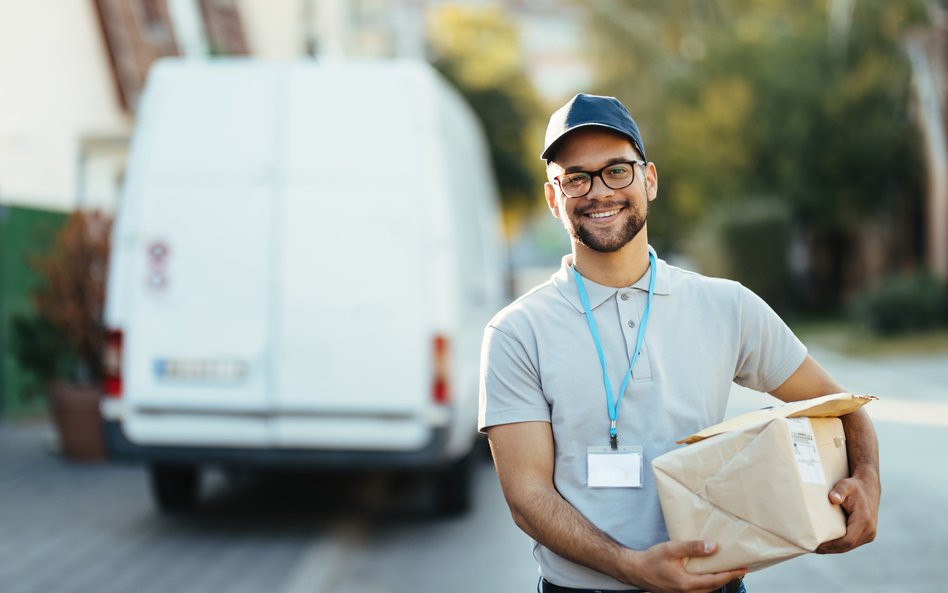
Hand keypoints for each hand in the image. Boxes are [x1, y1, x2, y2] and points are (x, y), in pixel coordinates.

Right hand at [622, 540, 745, 592]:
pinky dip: (706, 582)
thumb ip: (693, 548)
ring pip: (705, 590)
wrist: (634, 569)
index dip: (730, 574)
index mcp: (686, 583)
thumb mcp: (672, 549)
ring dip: (716, 581)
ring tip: (725, 570)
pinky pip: (697, 589)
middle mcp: (686, 592)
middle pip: (712, 588)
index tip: (742, 569)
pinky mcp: (678, 591)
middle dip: (726, 578)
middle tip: (737, 568)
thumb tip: (712, 547)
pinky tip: (706, 573)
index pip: (715, 581)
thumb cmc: (650, 560)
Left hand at [816, 468, 879, 553]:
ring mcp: (869, 534)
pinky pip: (852, 543)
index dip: (832, 546)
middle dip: (830, 549)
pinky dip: (839, 545)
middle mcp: (869, 530)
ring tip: (817, 548)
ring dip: (834, 549)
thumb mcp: (846, 486)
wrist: (868, 486)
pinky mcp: (866, 534)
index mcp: (864, 521)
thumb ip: (839, 491)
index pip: (847, 541)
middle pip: (847, 546)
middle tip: (812, 548)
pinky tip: (827, 545)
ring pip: (849, 546)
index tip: (818, 546)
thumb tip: (833, 499)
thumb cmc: (854, 486)